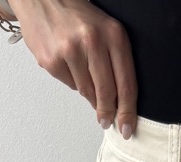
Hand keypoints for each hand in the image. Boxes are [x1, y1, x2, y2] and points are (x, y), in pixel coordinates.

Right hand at [10, 0, 137, 138]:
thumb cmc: (76, 15)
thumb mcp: (105, 29)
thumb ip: (115, 61)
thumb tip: (117, 101)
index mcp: (113, 34)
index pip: (126, 83)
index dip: (128, 111)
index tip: (127, 128)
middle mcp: (93, 41)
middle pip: (107, 93)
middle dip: (108, 112)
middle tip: (106, 121)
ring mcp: (70, 51)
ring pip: (87, 92)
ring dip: (89, 94)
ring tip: (85, 77)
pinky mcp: (51, 60)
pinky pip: (69, 84)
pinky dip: (72, 80)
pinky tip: (68, 64)